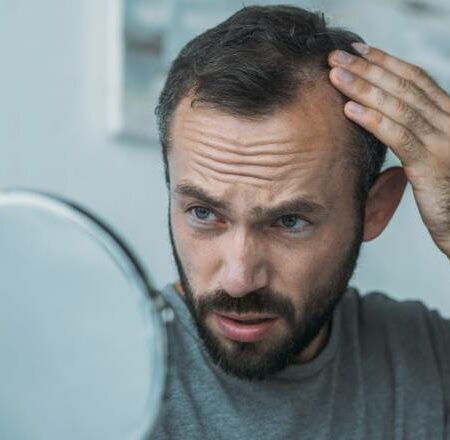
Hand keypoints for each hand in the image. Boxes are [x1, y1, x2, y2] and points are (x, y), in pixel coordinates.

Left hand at [328, 43, 449, 257]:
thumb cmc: (446, 193)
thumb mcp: (432, 155)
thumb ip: (416, 134)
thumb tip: (386, 118)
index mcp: (449, 116)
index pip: (415, 79)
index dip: (386, 62)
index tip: (358, 50)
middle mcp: (449, 122)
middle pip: (403, 86)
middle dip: (367, 68)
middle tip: (336, 56)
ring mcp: (442, 142)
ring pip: (399, 106)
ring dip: (363, 88)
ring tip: (335, 76)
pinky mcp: (431, 166)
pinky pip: (399, 137)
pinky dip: (373, 121)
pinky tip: (349, 110)